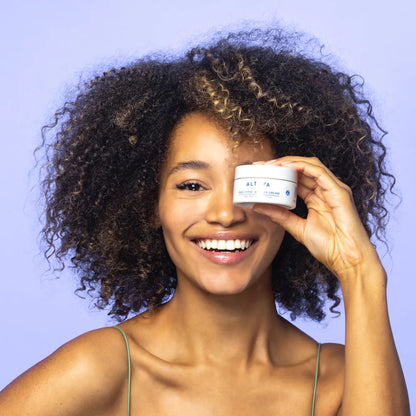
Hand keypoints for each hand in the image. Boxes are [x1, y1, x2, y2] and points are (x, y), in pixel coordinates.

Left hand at [253, 156, 380, 281]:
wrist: (347, 259)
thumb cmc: (330, 247)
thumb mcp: (297, 228)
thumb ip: (280, 216)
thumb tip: (259, 207)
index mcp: (317, 198)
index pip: (297, 178)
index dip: (279, 173)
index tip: (261, 172)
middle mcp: (325, 190)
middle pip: (302, 169)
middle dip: (280, 164)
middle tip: (260, 165)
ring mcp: (334, 189)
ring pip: (310, 166)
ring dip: (289, 162)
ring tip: (270, 164)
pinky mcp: (339, 191)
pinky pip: (319, 172)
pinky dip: (302, 166)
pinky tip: (286, 166)